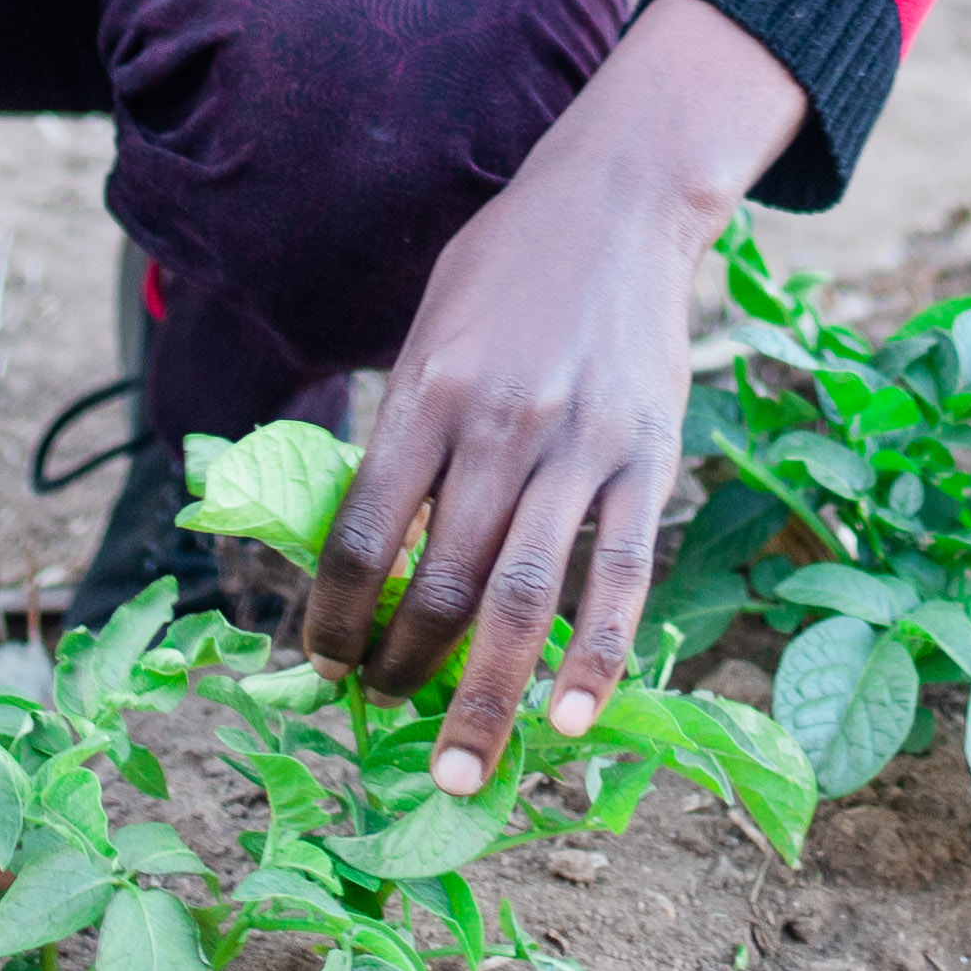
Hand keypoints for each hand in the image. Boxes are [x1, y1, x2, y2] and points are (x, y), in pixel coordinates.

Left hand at [306, 0, 807, 795]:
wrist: (620, 198)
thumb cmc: (504, 269)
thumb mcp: (426, 333)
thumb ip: (403, 436)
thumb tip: (369, 557)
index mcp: (427, 390)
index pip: (363, 534)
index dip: (334, 617)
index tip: (323, 666)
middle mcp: (499, 424)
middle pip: (439, 582)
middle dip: (403, 671)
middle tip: (384, 724)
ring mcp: (579, 444)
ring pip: (524, 597)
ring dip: (486, 697)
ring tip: (462, 771)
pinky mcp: (647, 456)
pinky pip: (620, 574)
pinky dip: (596, 655)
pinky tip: (570, 716)